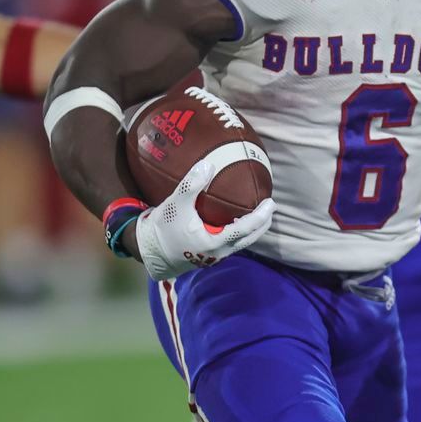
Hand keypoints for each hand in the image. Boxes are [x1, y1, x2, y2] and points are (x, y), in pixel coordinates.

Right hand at [135, 156, 275, 280]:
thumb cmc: (163, 228)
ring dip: (252, 229)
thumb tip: (208, 165)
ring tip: (259, 213)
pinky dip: (239, 231)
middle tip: (271, 206)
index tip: (271, 203)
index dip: (260, 217)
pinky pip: (230, 243)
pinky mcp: (207, 255)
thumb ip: (192, 185)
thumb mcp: (176, 204)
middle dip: (262, 223)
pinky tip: (237, 219)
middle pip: (248, 239)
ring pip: (240, 243)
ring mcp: (213, 256)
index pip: (245, 229)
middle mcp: (217, 253)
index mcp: (214, 242)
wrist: (149, 252)